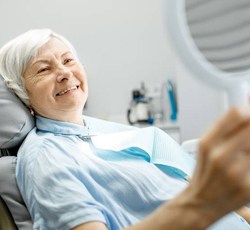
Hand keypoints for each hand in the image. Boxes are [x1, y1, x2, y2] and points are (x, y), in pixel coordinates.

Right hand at [186, 107, 249, 221]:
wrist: (202, 201)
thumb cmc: (205, 172)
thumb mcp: (206, 145)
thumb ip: (225, 126)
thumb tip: (246, 107)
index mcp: (208, 143)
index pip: (238, 114)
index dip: (248, 111)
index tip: (249, 114)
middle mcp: (221, 157)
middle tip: (246, 138)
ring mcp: (237, 173)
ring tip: (245, 152)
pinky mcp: (249, 188)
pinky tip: (246, 164)